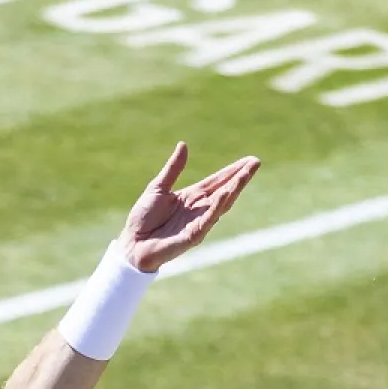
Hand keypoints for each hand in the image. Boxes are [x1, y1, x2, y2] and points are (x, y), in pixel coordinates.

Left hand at [116, 142, 259, 272]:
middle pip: (225, 190)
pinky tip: (226, 194)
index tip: (250, 160)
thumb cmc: (144, 218)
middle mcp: (200, 209)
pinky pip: (208, 220)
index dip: (233, 171)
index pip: (218, 181)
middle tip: (255, 163)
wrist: (132, 243)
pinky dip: (217, 207)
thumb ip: (173, 168)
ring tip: (245, 175)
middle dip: (240, 177)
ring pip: (221, 204)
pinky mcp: (193, 235)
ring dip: (234, 189)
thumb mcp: (158, 187)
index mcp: (193, 197)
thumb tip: (183, 145)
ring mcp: (199, 222)